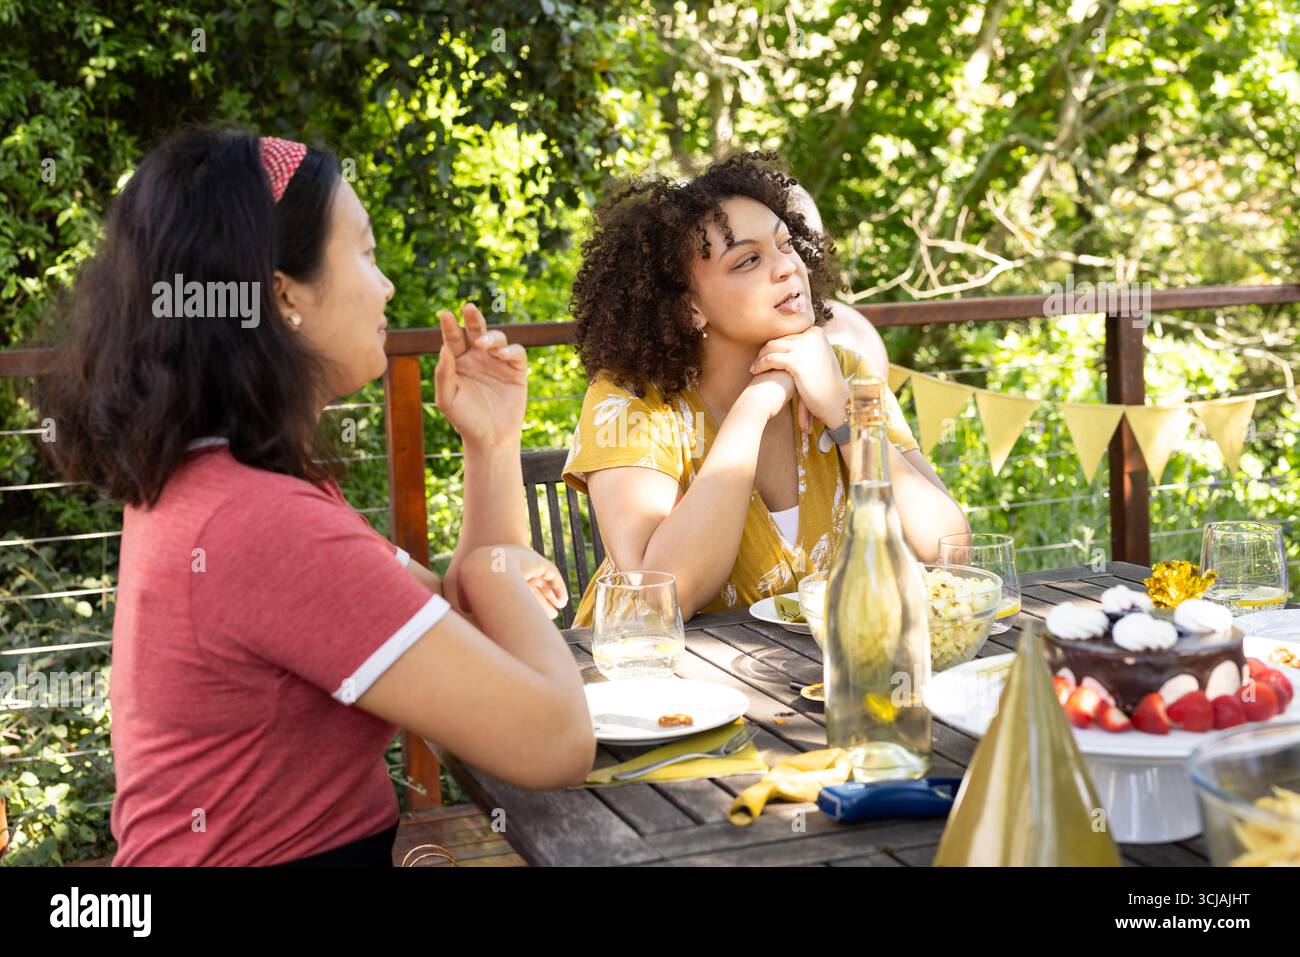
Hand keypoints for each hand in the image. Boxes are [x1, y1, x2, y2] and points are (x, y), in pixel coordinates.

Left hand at [434, 303, 527, 447]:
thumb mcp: (447, 398)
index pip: (453, 339)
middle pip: (475, 331)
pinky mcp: (516, 371)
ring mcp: (498, 362)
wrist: (490, 439)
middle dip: (473, 318)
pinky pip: (516, 353)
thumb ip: (443, 373)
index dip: (449, 326)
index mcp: (458, 361)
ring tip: (483, 344)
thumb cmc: (464, 419)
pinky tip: (502, 354)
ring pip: (497, 338)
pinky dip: (511, 350)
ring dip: (491, 337)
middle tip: (468, 307)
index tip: (445, 315)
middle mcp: (478, 357)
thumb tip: (444, 348)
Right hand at [460, 545, 568, 619]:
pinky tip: (563, 600)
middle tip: (553, 615)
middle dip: (543, 600)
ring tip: (559, 606)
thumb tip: (497, 640)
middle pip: (533, 586)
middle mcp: (511, 569)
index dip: (530, 605)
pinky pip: (550, 573)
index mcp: (497, 577)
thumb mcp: (481, 609)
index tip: (539, 619)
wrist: (480, 569)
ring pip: (543, 580)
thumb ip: (489, 621)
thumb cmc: (475, 593)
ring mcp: (523, 563)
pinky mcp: (534, 560)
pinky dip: (558, 586)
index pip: (518, 592)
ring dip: (552, 594)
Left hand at [749, 326, 848, 432]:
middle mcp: (810, 335)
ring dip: (760, 357)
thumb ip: (804, 344)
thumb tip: (788, 336)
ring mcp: (803, 346)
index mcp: (815, 331)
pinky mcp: (796, 361)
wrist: (833, 398)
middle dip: (766, 350)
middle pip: (778, 339)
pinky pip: (770, 359)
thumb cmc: (823, 380)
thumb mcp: (817, 355)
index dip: (776, 344)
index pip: (788, 333)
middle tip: (757, 361)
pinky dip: (760, 364)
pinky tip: (756, 371)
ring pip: (771, 347)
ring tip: (755, 367)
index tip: (766, 353)